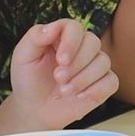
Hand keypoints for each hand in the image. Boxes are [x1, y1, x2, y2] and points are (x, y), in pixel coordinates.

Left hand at [4, 20, 118, 129]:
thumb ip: (35, 37)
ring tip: (64, 90)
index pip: (75, 28)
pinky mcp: (103, 84)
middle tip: (58, 78)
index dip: (71, 42)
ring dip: (83, 78)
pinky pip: (111, 82)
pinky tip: (80, 96)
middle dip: (76, 63)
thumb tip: (52, 27)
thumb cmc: (29, 79)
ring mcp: (95, 65)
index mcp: (63, 35)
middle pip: (93, 42)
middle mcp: (82, 46)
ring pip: (103, 62)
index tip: (61, 60)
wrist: (34, 108)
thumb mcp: (23, 56)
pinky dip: (96, 89)